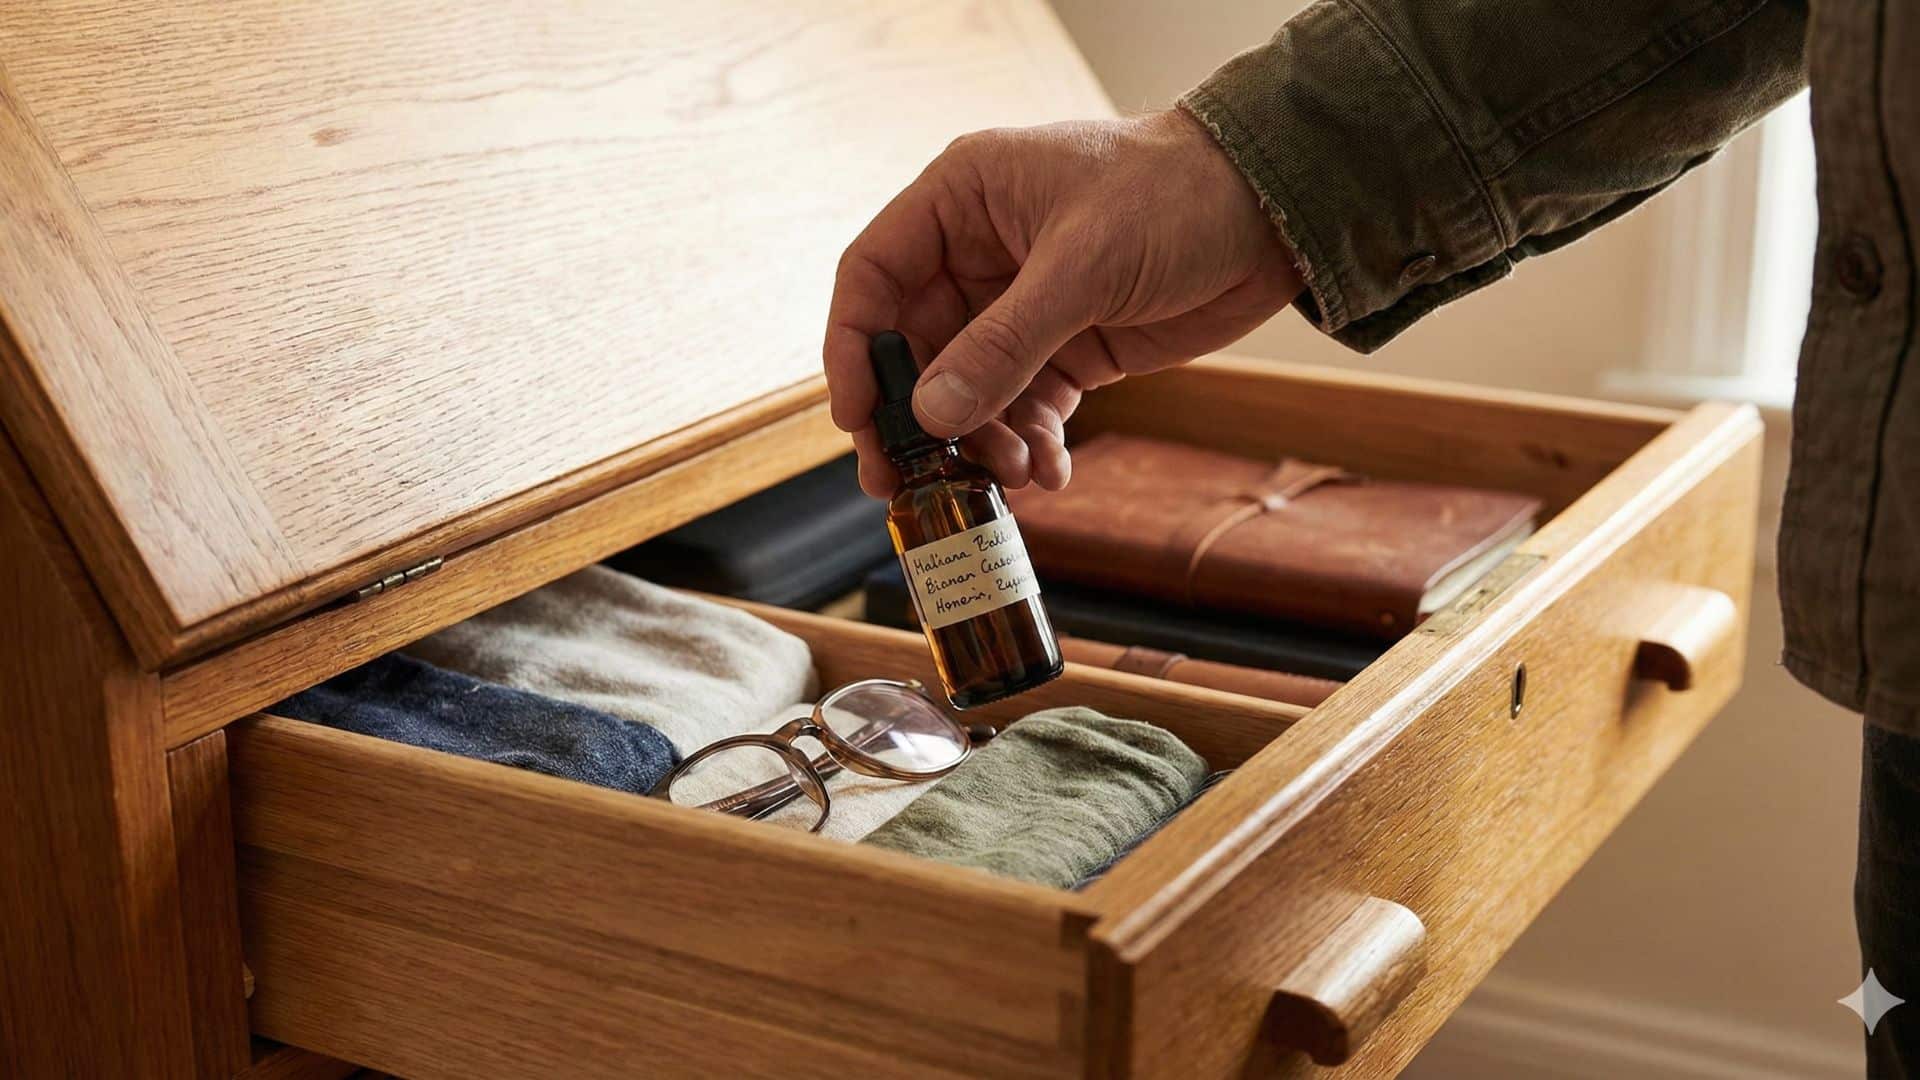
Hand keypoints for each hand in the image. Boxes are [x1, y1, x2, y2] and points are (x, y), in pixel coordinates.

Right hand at [824, 108, 1302, 496]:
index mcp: (962, 199)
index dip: (854, 349)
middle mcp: (979, 252)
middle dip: (917, 419)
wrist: (1277, 213)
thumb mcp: (1083, 267)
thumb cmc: (1177, 196)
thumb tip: (932, 414)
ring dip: (979, 441)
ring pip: (969, 389)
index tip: (858, 419)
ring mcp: (1023, 304)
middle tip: (908, 484)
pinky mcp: (1069, 346)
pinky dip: (1029, 444)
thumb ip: (1003, 344)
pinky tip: (1047, 473)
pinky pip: (1024, 407)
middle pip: (913, 348)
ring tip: (1007, 476)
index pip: (873, 275)